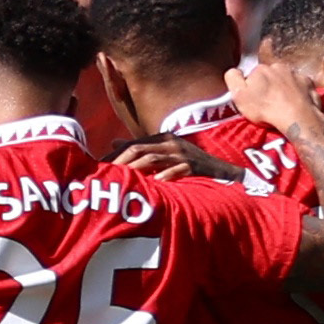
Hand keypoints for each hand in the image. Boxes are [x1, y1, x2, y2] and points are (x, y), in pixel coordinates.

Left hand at [110, 134, 244, 182]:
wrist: (224, 172)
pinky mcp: (194, 166)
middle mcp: (171, 143)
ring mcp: (183, 154)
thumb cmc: (192, 165)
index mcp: (163, 139)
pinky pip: (176, 170)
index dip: (115, 156)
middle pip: (138, 149)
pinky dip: (164, 176)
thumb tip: (113, 143)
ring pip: (153, 158)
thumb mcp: (167, 153)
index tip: (99, 168)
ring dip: (135, 170)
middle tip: (105, 177)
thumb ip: (142, 149)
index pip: (132, 145)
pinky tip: (154, 184)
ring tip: (122, 181)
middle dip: (120, 162)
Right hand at [225, 63, 323, 132]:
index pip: (253, 76)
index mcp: (261, 69)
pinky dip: (298, 93)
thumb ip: (232, 79)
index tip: (254, 100)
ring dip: (284, 89)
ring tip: (283, 106)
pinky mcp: (309, 84)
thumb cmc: (265, 109)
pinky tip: (295, 105)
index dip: (252, 88)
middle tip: (269, 104)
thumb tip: (233, 71)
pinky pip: (301, 86)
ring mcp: (296, 74)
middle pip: (271, 76)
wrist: (296, 118)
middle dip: (269, 86)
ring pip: (286, 80)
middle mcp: (279, 67)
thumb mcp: (239, 96)